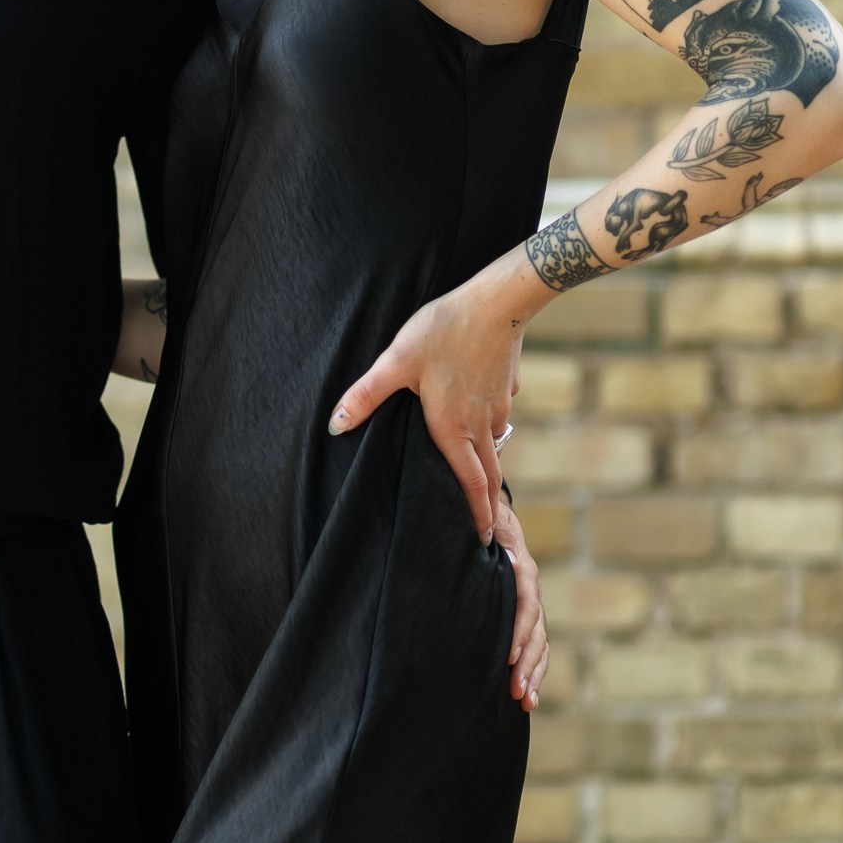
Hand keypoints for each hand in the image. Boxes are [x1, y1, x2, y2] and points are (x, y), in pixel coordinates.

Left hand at [327, 257, 524, 540]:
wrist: (497, 301)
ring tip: (477, 481)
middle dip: (486, 505)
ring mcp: (498, 407)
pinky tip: (477, 420)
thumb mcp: (397, 361)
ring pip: (493, 446)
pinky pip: (497, 418)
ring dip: (487, 468)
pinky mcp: (506, 388)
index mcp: (453, 428)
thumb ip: (366, 395)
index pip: (469, 484)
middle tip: (485, 531)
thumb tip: (336, 426)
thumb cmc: (444, 330)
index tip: (482, 541)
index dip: (475, 515)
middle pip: (488, 475)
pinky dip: (490, 431)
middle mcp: (481, 425)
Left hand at [496, 488, 548, 714]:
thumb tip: (481, 534)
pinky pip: (536, 649)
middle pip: (537, 633)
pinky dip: (533, 672)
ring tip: (525, 704)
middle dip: (528, 665)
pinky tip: (526, 697)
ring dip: (534, 675)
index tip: (510, 657)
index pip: (526, 604)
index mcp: (523, 570)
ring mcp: (532, 607)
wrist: (496, 519)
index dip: (520, 631)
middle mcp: (532, 591)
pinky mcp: (526, 620)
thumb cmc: (484, 521)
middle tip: (516, 693)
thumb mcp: (485, 520)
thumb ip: (484, 527)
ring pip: (540, 646)